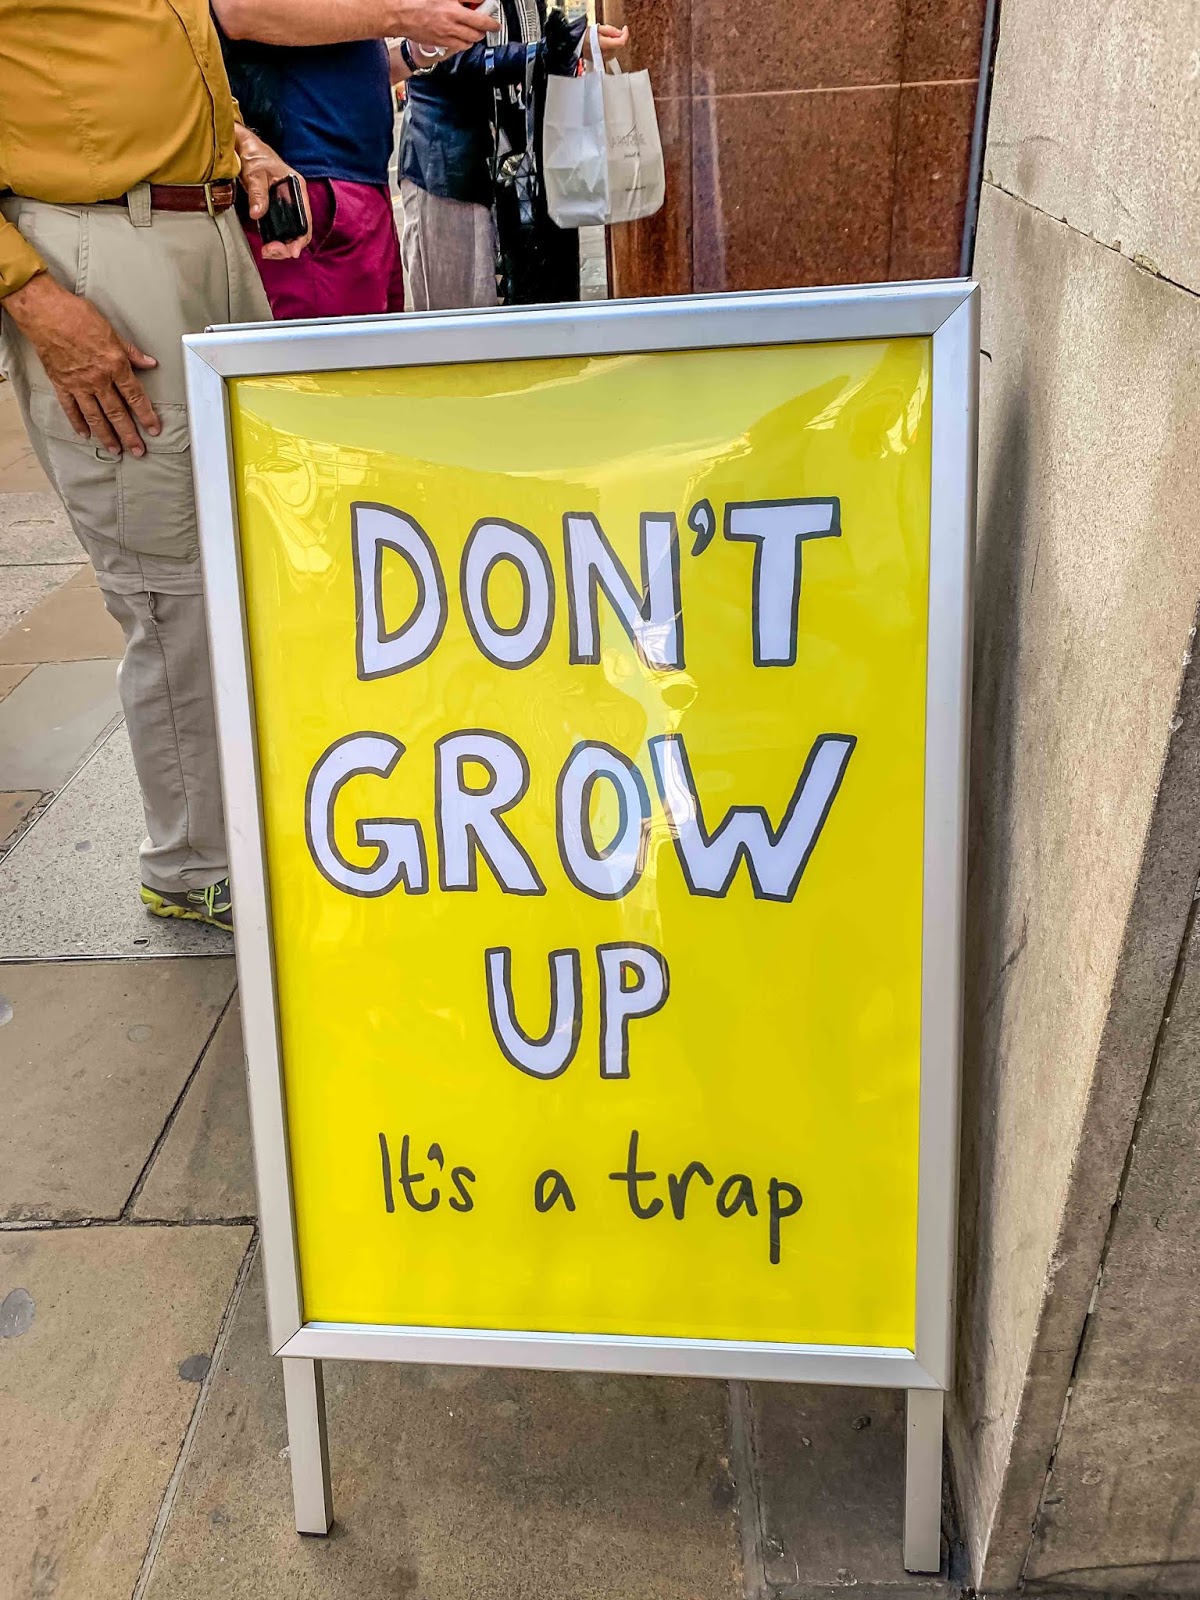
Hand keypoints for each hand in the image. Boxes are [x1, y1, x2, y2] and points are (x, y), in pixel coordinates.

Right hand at [3, 273, 158, 456]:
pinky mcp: (61, 384)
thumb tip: (149, 362)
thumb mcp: (112, 331)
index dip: (146, 415)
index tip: (153, 429)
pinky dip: (78, 422)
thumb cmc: (78, 316)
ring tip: (116, 449)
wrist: (47, 313)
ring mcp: (79, 384)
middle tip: (138, 450)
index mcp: (115, 365)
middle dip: (130, 434)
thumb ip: (131, 352)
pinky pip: (71, 409)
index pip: (135, 396)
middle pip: (117, 413)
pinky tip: (85, 434)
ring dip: (107, 436)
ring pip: (96, 417)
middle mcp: (98, 379)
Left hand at [234, 124, 312, 260]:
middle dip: (288, 246)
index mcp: (297, 190)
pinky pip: (280, 230)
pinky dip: (275, 241)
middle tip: (271, 252)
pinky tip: (268, 246)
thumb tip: (257, 214)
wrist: (244, 147)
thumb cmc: (254, 155)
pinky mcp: (275, 209)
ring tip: (268, 252)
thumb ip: (258, 193)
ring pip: (290, 233)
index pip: (305, 220)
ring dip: (281, 246)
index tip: (292, 251)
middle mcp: (295, 200)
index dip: (300, 239)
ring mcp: (285, 206)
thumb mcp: (255, 173)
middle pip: (299, 231)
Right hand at [392, 0, 498, 50]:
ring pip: (472, 38)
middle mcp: (451, 20)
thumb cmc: (414, 0)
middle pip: (480, 26)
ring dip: (477, 34)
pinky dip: (466, 42)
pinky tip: (463, 36)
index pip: (478, 6)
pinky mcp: (442, 42)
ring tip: (476, 28)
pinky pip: (461, 46)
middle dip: (487, 24)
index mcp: (451, 5)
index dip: (487, 8)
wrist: (398, 14)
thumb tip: (469, 0)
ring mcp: (447, 33)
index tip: (490, 9)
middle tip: (488, 20)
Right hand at [582, 23, 628, 62]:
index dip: (625, 34)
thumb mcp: (598, 28)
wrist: (576, 45)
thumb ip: (610, 30)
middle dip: (618, 38)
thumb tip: (620, 32)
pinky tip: (604, 44)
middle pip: (618, 46)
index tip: (625, 28)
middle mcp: (605, 54)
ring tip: (605, 38)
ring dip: (614, 43)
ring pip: (615, 50)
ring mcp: (604, 59)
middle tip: (611, 32)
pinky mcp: (603, 61)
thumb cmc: (584, 37)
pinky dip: (610, 48)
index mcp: (604, 45)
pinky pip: (611, 54)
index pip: (621, 42)